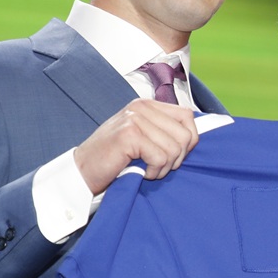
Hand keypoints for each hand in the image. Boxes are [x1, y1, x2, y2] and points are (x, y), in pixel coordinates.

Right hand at [74, 99, 198, 194]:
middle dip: (177, 158)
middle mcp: (141, 107)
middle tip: (158, 167)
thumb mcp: (143, 137)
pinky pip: (160, 157)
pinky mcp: (129, 135)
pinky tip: (140, 172)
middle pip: (185, 134)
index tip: (174, 156)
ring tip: (147, 169)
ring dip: (164, 167)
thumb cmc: (114, 158)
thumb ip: (164, 131)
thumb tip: (194, 137)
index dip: (189, 140)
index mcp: (147, 105)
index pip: (187, 116)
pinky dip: (154, 171)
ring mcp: (135, 119)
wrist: (83, 171)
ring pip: (174, 148)